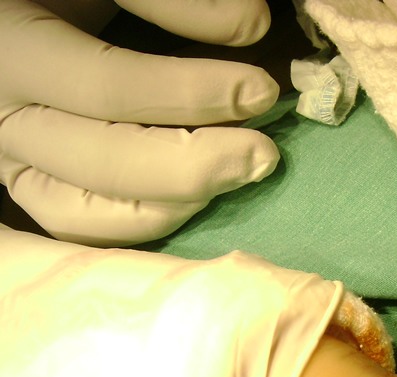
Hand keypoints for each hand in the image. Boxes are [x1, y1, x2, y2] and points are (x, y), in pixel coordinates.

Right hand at [0, 0, 279, 245]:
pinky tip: (198, 201)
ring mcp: (12, 160)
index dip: (189, 95)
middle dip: (194, 166)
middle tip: (263, 155)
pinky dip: (144, 222)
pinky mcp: (30, 188)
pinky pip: (84, 228)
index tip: (260, 90)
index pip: (106, 88)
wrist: (23, 17)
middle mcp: (4, 117)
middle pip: (102, 165)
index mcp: (13, 49)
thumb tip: (251, 24)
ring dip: (174, 205)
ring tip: (234, 178)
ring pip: (88, 213)